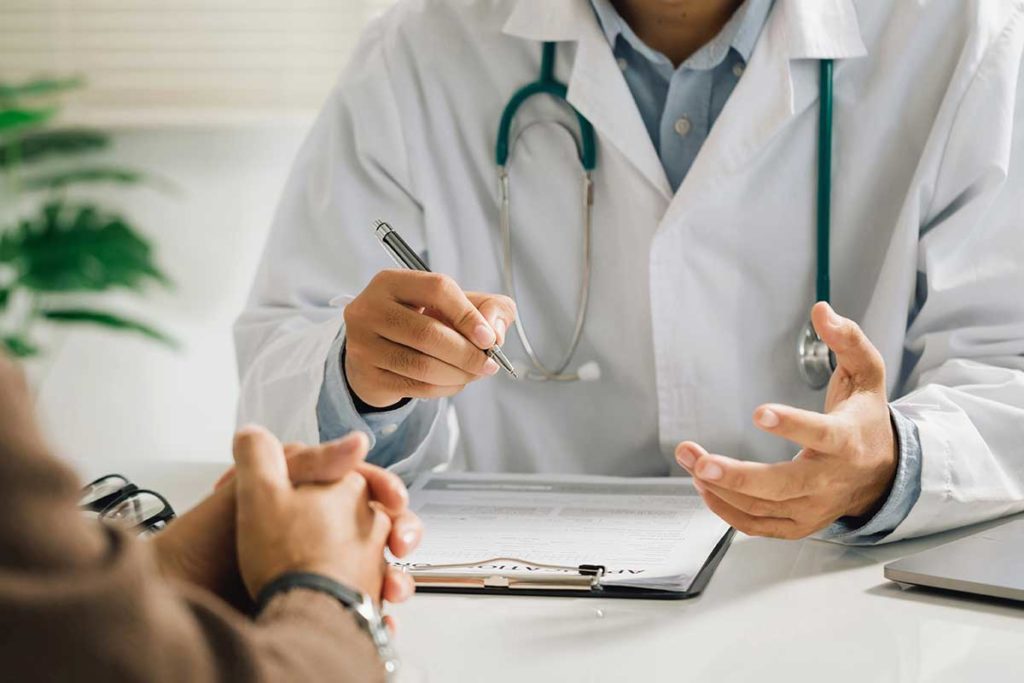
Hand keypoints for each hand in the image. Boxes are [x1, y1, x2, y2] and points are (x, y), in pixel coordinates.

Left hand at [155, 431, 420, 605]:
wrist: (185, 595)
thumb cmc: (208, 544)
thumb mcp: (258, 489)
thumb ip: (309, 460)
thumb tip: (358, 441)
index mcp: (304, 496)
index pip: (361, 484)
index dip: (383, 489)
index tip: (395, 501)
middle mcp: (314, 530)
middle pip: (377, 526)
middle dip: (401, 532)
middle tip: (401, 544)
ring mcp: (316, 568)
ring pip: (377, 568)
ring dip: (395, 577)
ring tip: (393, 588)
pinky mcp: (314, 605)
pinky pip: (360, 608)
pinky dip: (377, 615)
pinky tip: (382, 617)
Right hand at [344, 269, 515, 406]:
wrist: (374, 351)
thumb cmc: (419, 320)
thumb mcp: (452, 304)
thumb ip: (487, 308)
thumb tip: (495, 333)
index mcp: (391, 282)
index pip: (437, 289)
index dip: (468, 314)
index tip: (488, 337)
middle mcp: (370, 310)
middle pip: (428, 333)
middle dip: (467, 353)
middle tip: (488, 363)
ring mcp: (363, 345)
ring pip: (422, 365)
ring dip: (459, 374)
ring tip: (475, 373)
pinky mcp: (367, 376)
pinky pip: (416, 387)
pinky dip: (445, 388)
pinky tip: (455, 381)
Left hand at [675, 302, 897, 539]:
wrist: (884, 474)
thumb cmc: (866, 421)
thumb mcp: (867, 375)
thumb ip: (847, 341)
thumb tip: (822, 310)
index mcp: (848, 441)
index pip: (822, 435)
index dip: (791, 425)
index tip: (759, 411)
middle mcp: (830, 479)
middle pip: (783, 485)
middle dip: (737, 476)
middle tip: (700, 460)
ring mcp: (814, 507)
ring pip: (763, 507)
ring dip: (720, 488)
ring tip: (690, 460)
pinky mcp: (799, 524)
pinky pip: (758, 526)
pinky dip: (727, 511)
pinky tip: (704, 487)